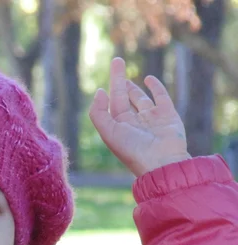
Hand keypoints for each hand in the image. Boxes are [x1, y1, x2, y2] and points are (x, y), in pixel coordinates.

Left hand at [88, 57, 190, 176]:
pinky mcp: (168, 115)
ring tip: (124, 77)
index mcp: (120, 127)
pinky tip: (148, 79)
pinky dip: (155, 87)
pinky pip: (160, 98)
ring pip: (140, 99)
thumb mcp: (108, 132)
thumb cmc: (132, 149)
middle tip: (117, 61)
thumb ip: (98, 113)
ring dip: (132, 87)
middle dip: (119, 81)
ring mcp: (152, 118)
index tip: (104, 78)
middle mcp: (135, 123)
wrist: (161, 161)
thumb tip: (99, 91)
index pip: (113, 103)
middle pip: (124, 97)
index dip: (110, 89)